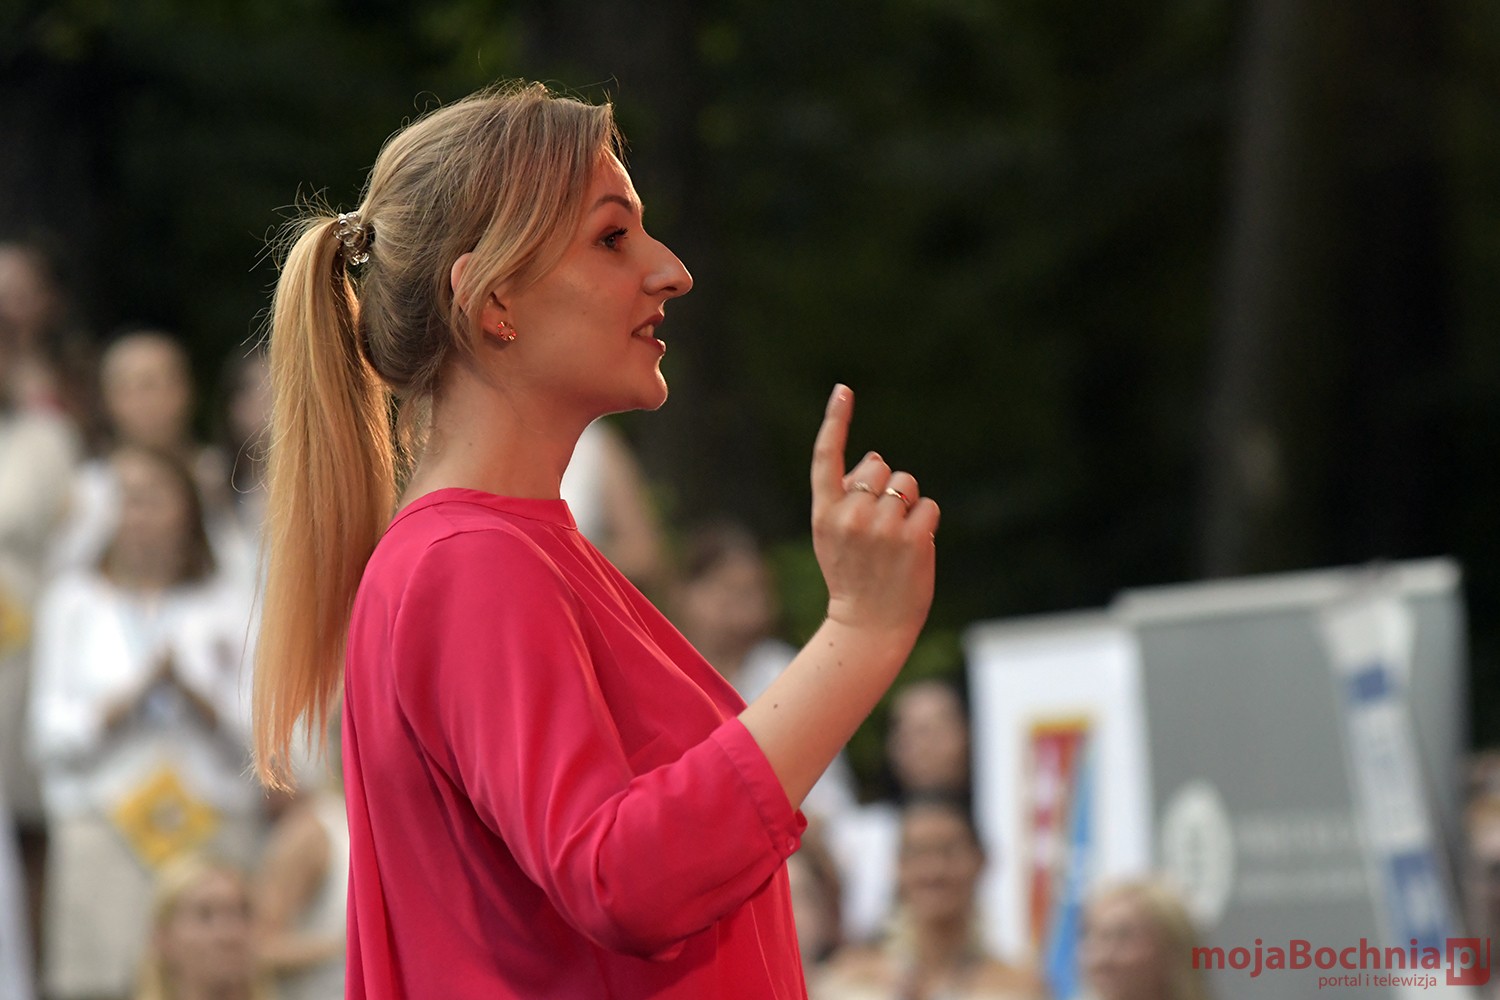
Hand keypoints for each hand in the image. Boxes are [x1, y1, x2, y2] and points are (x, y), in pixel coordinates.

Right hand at [810, 385, 938, 644]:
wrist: (868, 624)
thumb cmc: (853, 575)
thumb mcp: (834, 536)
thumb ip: (846, 497)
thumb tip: (876, 458)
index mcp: (824, 512)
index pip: (826, 457)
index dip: (835, 420)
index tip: (843, 390)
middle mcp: (849, 515)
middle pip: (880, 466)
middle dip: (887, 486)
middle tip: (880, 528)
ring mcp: (880, 527)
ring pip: (907, 485)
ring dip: (908, 506)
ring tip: (896, 541)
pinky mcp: (910, 539)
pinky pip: (928, 506)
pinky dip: (926, 523)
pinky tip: (913, 548)